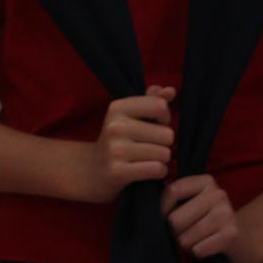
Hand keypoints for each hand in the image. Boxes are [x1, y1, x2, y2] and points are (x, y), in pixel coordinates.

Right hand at [76, 85, 175, 202]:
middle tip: (150, 147)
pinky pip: (157, 169)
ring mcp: (116, 150)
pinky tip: (147, 171)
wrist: (92, 171)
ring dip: (162, 160)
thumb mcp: (130, 116)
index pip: (160, 106)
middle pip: (167, 134)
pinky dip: (159, 172)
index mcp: (118, 108)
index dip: (165, 118)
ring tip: (147, 159)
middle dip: (165, 144)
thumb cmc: (118, 140)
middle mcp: (115, 127)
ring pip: (164, 154)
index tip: (154, 125)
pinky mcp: (118, 172)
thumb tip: (171, 91)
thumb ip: (152, 100)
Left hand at [161, 173, 242, 262]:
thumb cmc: (206, 221)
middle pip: (175, 219)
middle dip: (175, 232)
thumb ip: (173, 199)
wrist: (242, 240)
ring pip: (184, 238)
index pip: (171, 191)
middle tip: (186, 232)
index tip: (164, 218)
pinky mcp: (231, 234)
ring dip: (186, 244)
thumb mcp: (192, 203)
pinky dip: (197, 253)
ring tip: (197, 239)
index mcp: (205, 181)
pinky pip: (198, 250)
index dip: (162, 209)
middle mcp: (218, 193)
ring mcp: (226, 213)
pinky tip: (207, 247)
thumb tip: (149, 208)